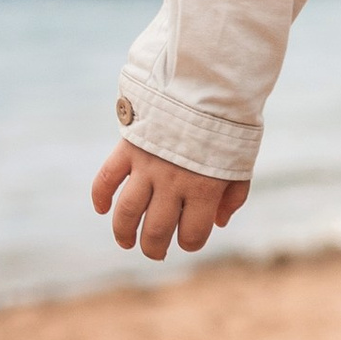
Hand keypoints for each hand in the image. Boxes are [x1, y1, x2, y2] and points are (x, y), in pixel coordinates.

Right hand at [91, 138, 251, 260]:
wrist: (205, 87)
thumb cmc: (226, 130)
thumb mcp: (240, 165)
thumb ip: (232, 197)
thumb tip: (217, 223)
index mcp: (204, 188)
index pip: (192, 233)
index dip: (190, 243)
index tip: (188, 240)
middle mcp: (173, 182)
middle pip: (156, 229)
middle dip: (154, 247)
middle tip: (154, 251)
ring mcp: (147, 166)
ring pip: (127, 211)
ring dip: (123, 232)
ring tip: (126, 242)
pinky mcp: (128, 149)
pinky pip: (106, 178)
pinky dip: (100, 196)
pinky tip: (102, 210)